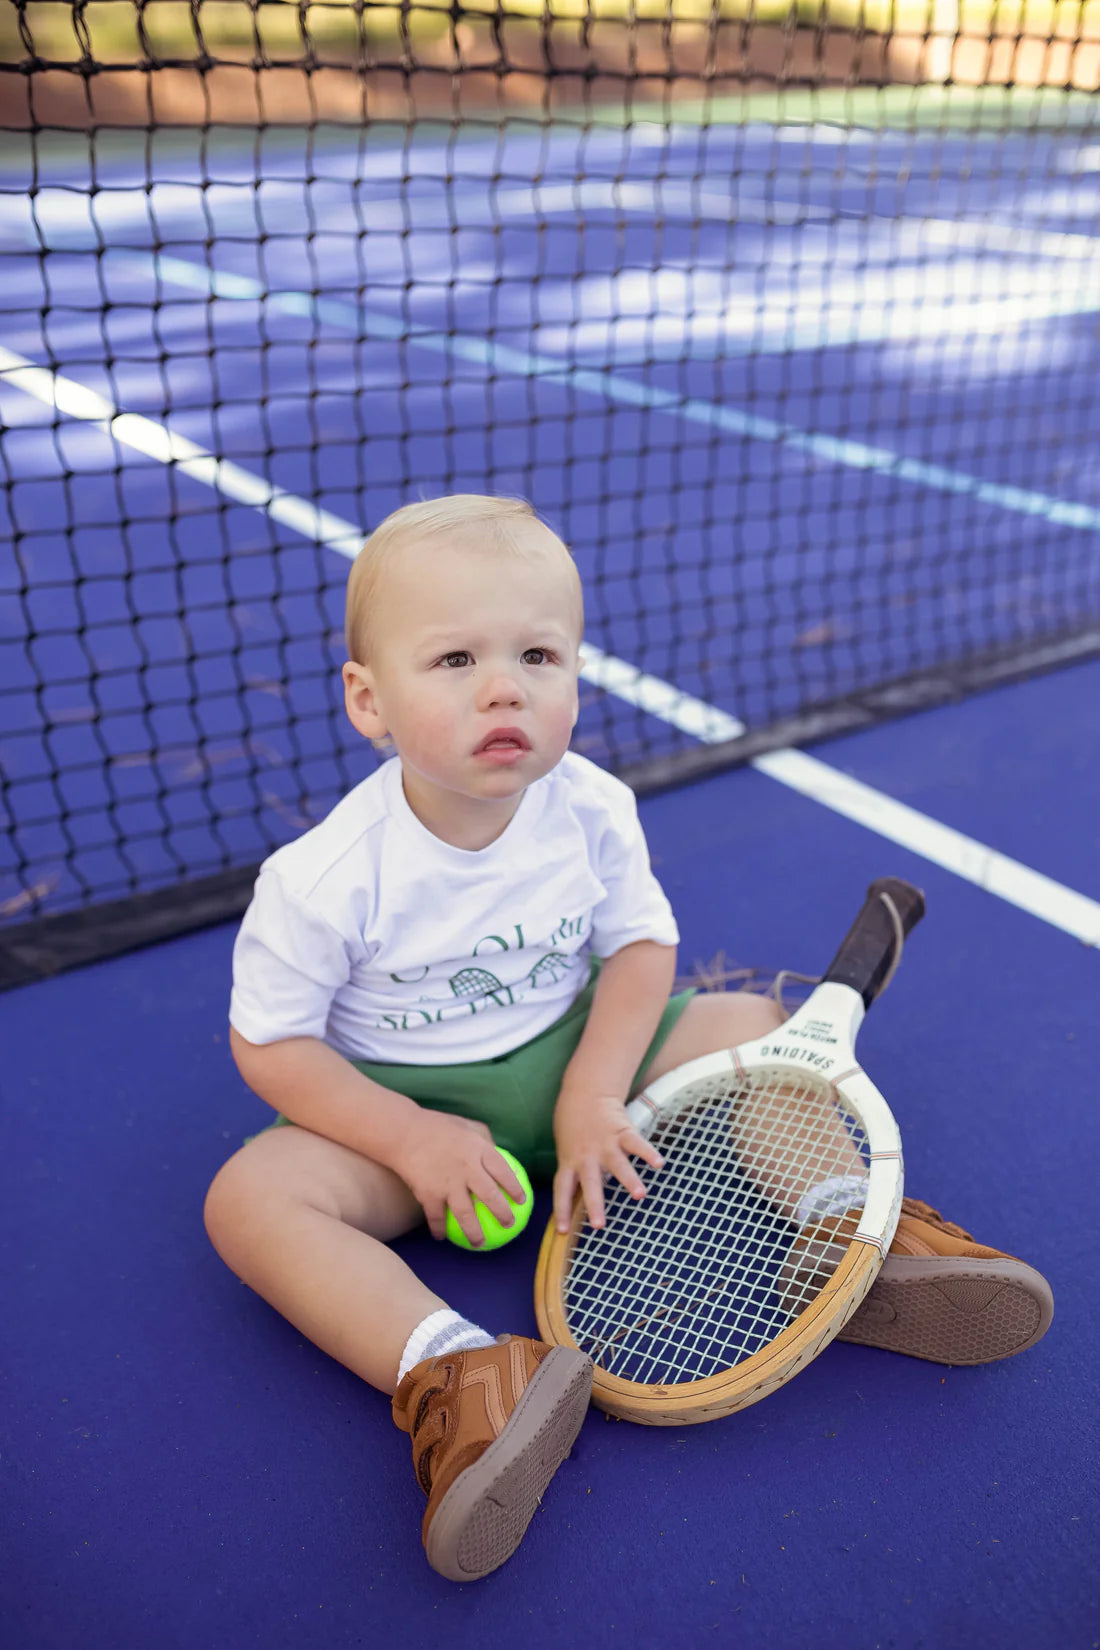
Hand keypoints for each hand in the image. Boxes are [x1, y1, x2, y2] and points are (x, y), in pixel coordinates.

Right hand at [390, 1109, 527, 1245]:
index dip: (515, 1187)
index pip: (504, 1171)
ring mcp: (448, 1182)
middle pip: (490, 1196)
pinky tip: (440, 1237)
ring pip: (466, 1215)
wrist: (403, 1132)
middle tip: (508, 1224)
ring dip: (474, 1232)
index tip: (522, 1200)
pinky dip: (439, 1229)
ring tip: (479, 1243)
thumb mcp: (466, 1125)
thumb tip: (498, 1151)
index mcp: (478, 1149)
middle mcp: (467, 1167)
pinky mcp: (429, 1194)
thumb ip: (483, 1139)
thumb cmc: (437, 1126)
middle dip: (502, 1214)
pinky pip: (437, 1217)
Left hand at [552, 1088, 664, 1233]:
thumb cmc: (574, 1126)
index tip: (563, 1232)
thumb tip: (574, 1202)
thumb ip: (573, 1173)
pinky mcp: (622, 1131)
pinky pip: (636, 1143)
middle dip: (595, 1204)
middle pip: (590, 1183)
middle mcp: (587, 1156)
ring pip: (617, 1164)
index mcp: (570, 1162)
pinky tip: (658, 1163)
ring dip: (628, 1180)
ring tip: (640, 1195)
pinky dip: (647, 1153)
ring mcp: (605, 1144)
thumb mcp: (566, 1150)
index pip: (562, 1189)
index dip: (562, 1210)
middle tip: (599, 1225)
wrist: (585, 1092)